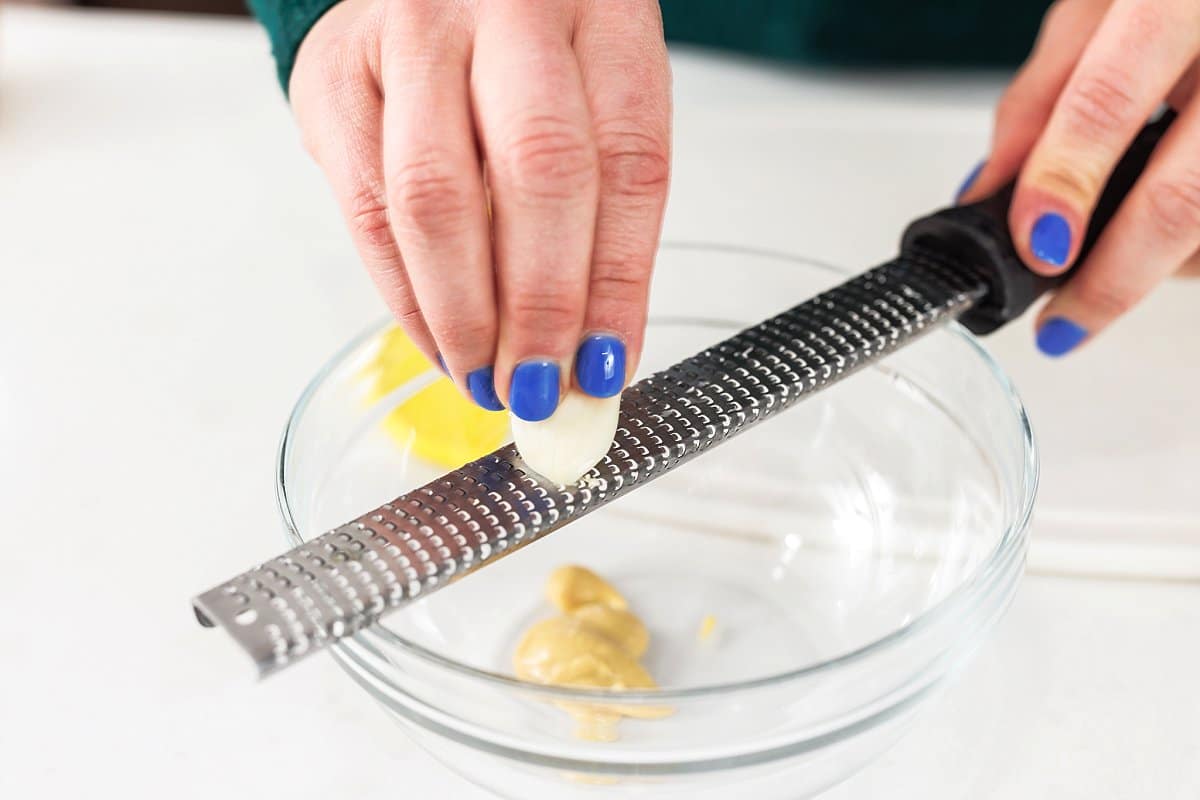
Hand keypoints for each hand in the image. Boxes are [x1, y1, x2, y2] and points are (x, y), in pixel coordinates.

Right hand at [290, 0, 670, 417]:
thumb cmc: (527, 53)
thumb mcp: (594, 99)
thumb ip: (602, 213)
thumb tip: (593, 359)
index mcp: (603, 9)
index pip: (627, 162)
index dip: (617, 282)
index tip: (607, 367)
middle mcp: (508, 7)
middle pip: (538, 172)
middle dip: (540, 305)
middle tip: (539, 388)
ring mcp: (411, 32)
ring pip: (435, 198)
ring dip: (464, 316)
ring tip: (486, 381)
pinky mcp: (333, 74)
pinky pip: (368, 210)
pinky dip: (406, 297)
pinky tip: (439, 341)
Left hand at [957, 0, 1199, 355]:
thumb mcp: (1101, 4)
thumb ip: (1043, 92)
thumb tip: (989, 190)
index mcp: (1178, 2)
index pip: (1105, 101)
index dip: (1063, 182)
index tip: (1036, 245)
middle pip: (1181, 197)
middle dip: (1111, 278)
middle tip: (1064, 322)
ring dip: (1161, 266)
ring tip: (1120, 263)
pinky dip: (1193, 249)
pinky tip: (1171, 240)